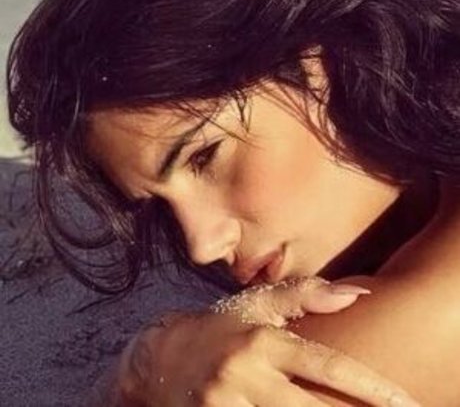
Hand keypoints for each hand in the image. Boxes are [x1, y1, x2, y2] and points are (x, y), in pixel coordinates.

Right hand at [117, 277, 418, 405]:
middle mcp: (244, 375)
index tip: (403, 402)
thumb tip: (358, 294)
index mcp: (262, 342)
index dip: (369, 386)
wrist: (159, 357)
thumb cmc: (220, 328)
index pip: (325, 365)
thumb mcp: (256, 304)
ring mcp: (224, 406)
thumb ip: (305, 294)